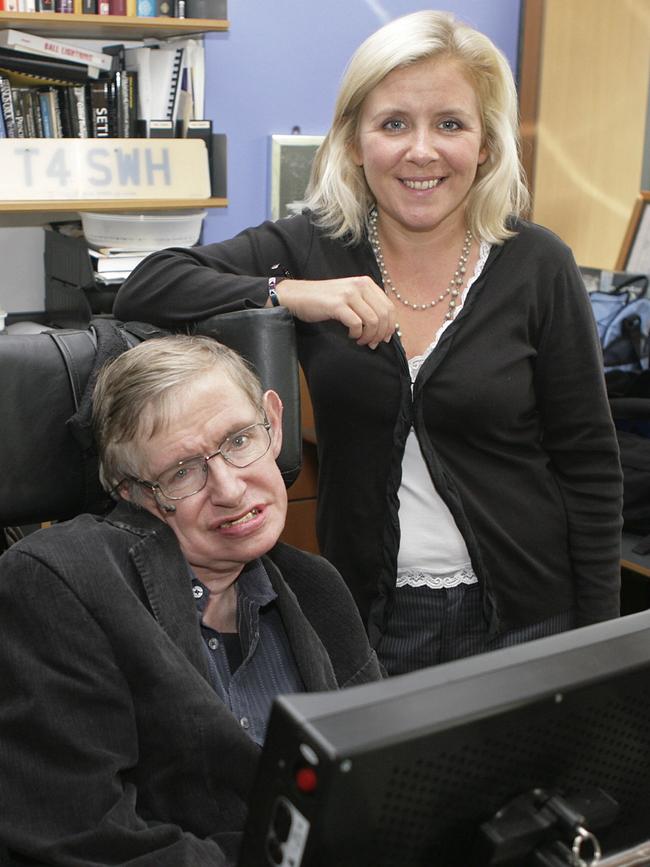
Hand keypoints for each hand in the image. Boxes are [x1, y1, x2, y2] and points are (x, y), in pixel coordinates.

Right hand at [274, 277, 396, 348]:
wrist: (297, 296)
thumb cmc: (323, 299)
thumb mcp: (349, 296)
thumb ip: (366, 304)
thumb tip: (384, 325)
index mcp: (366, 283)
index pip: (389, 306)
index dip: (390, 325)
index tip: (385, 338)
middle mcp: (359, 285)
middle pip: (384, 315)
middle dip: (381, 334)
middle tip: (372, 344)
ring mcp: (348, 294)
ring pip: (372, 321)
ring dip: (369, 336)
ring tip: (360, 341)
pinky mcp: (337, 304)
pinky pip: (356, 324)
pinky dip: (356, 334)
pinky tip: (350, 336)